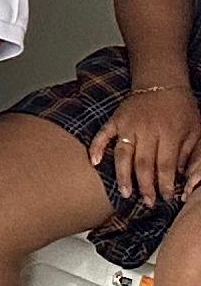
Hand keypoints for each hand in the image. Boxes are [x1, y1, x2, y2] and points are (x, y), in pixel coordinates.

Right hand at [90, 82, 200, 204]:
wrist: (163, 83)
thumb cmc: (182, 110)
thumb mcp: (195, 131)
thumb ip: (191, 154)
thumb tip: (184, 178)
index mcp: (170, 133)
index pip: (166, 165)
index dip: (165, 184)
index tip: (165, 198)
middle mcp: (148, 130)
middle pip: (144, 164)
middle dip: (145, 186)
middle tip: (146, 202)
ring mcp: (129, 125)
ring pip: (123, 155)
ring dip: (123, 175)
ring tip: (124, 193)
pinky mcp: (115, 120)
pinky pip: (103, 135)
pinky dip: (97, 148)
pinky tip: (95, 162)